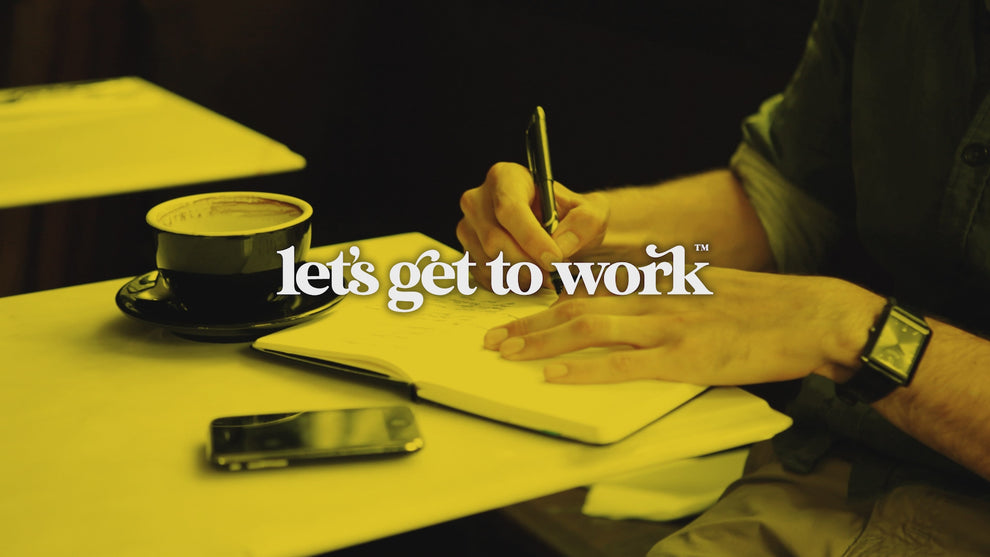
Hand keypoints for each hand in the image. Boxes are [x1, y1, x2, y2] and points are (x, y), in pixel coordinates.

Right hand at [456, 162, 608, 289]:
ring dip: (522, 277)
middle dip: (528, 263)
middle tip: (555, 273)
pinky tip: (530, 277)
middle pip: (495, 240)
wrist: (559, 232)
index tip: (554, 260)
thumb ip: (584, 224)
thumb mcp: (591, 213)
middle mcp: (478, 199)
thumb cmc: (572, 217)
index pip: (510, 209)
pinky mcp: (467, 253)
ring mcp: (468, 227)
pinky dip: (510, 285)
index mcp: (505, 177)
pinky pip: (485, 277)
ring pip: (489, 262)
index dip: (531, 238)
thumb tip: (560, 245)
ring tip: (547, 275)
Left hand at [483, 268, 884, 384]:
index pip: (589, 291)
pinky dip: (585, 370)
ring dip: (542, 343)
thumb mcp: (707, 289)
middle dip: (529, 324)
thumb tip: (636, 309)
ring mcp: (668, 327)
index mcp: (659, 284)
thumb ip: (668, 297)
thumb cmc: (765, 307)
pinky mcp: (686, 357)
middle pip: (576, 307)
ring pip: (589, 329)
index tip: (518, 317)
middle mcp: (655, 299)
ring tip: (509, 355)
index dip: (546, 306)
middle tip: (494, 339)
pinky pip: (623, 364)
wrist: (812, 315)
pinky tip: (557, 377)